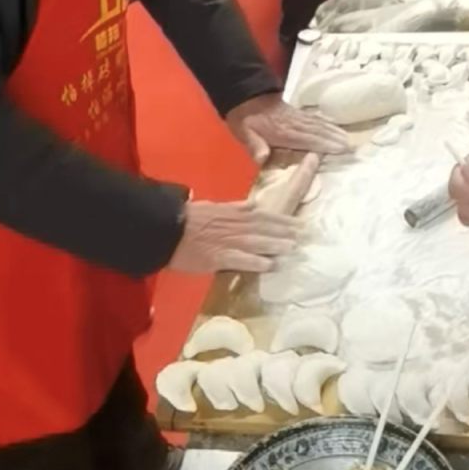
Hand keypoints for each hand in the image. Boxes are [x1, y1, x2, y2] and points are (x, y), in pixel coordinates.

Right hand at [170, 200, 300, 273]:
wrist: (163, 229)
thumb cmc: (184, 218)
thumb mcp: (211, 206)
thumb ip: (233, 207)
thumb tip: (251, 204)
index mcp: (231, 212)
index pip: (262, 214)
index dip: (281, 219)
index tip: (298, 222)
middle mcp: (233, 224)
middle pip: (263, 226)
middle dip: (285, 230)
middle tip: (304, 235)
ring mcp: (226, 240)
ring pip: (257, 241)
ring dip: (276, 244)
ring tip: (293, 247)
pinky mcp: (217, 257)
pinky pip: (241, 259)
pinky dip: (256, 262)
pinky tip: (270, 265)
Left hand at [226, 94, 350, 162]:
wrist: (244, 95)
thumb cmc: (244, 119)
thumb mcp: (244, 133)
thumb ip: (255, 145)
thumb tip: (261, 158)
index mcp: (282, 132)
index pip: (306, 139)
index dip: (323, 144)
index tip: (339, 149)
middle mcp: (293, 124)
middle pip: (316, 131)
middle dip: (333, 138)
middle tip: (350, 146)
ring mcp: (296, 117)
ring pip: (318, 124)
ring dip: (333, 131)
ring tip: (347, 137)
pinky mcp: (296, 112)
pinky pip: (314, 118)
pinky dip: (326, 122)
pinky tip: (333, 125)